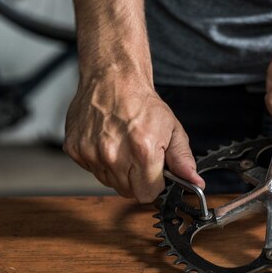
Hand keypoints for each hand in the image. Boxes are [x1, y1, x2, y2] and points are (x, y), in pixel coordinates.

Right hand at [63, 69, 203, 202]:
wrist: (114, 78)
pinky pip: (92, 170)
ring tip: (123, 146)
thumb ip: (183, 159)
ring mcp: (92, 152)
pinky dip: (100, 161)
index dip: (154, 184)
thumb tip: (195, 182)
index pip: (148, 194)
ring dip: (118, 171)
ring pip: (109, 182)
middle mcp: (114, 154)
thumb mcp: (173, 129)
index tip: (155, 173)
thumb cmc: (142, 102)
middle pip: (128, 191)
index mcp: (143, 151)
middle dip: (137, 179)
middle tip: (139, 155)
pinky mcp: (75, 149)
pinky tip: (107, 141)